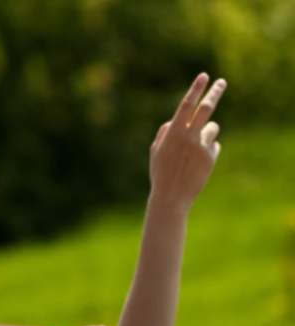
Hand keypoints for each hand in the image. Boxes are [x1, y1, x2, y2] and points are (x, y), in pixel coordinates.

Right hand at [149, 73, 225, 210]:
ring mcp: (202, 146)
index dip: (195, 89)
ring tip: (194, 151)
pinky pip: (213, 145)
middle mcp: (189, 136)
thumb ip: (165, 132)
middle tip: (221, 82)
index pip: (186, 105)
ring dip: (206, 133)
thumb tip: (176, 120)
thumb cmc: (160, 172)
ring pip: (212, 128)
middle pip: (207, 108)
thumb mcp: (156, 151)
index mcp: (173, 133)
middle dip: (214, 92)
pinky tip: (197, 164)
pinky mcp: (211, 156)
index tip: (204, 76)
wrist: (171, 197)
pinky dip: (207, 150)